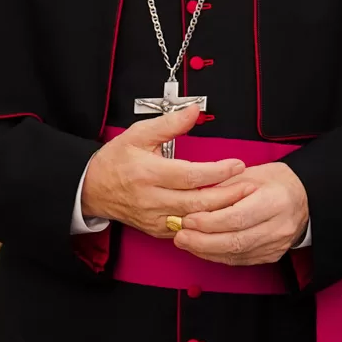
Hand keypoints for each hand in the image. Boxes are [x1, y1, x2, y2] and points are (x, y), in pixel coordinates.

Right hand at [80, 105, 249, 237]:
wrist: (91, 189)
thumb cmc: (116, 160)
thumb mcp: (138, 134)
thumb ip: (169, 124)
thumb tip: (194, 111)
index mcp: (148, 173)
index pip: (190, 176)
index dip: (217, 172)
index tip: (237, 165)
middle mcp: (152, 199)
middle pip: (197, 203)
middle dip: (227, 196)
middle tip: (249, 186)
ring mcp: (154, 218)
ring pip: (194, 220)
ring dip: (220, 212)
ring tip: (242, 200)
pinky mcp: (156, 230)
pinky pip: (186, 230)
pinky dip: (205, 224)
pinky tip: (222, 215)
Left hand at [173, 161, 309, 266]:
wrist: (303, 197)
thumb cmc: (275, 182)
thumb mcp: (250, 174)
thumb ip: (222, 187)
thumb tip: (193, 199)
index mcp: (276, 201)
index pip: (238, 217)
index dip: (210, 222)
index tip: (189, 219)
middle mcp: (279, 226)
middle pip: (235, 241)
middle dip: (203, 240)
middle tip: (180, 235)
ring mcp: (276, 245)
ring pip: (236, 254)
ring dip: (206, 250)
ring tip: (186, 242)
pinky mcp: (271, 256)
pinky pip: (240, 260)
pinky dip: (218, 255)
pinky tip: (202, 248)